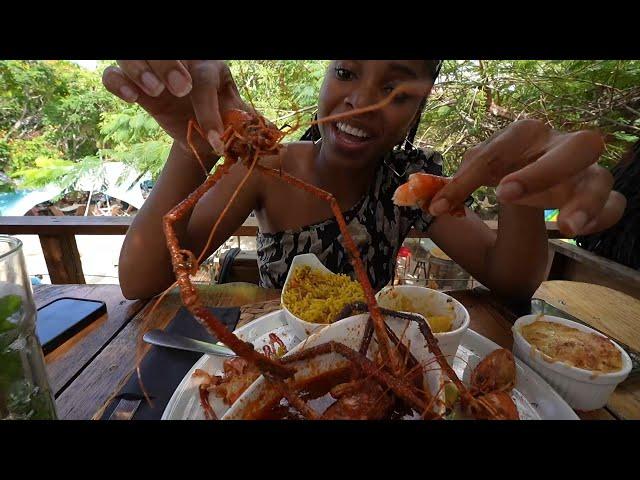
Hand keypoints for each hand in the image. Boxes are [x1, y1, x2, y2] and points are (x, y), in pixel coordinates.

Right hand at [102, 60, 247, 154]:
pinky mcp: (132, 84)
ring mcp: (152, 71)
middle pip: (165, 50)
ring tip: (155, 92)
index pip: (205, 79)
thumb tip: (273, 133)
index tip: (215, 138)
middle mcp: (179, 62)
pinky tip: (132, 98)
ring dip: (141, 70)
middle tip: (179, 90)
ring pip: (133, 55)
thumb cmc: (219, 118)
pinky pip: (113, 74)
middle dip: (169, 65)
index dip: (209, 109)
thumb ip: (250, 123)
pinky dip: (118, 82)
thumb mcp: (234, 119)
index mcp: (209, 67)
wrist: (198, 128)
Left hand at [429, 119, 626, 236]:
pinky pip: (615, 206)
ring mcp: (584, 177)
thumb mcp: (466, 207)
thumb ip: (449, 200)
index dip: (467, 176)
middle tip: (505, 194)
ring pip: (601, 176)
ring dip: (583, 200)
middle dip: (539, 170)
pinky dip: (602, 217)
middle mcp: (559, 153)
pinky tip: (575, 233)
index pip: (499, 150)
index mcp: (524, 144)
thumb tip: (424, 199)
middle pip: (571, 144)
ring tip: (564, 225)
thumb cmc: (494, 209)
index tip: (439, 206)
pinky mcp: (600, 203)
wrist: (519, 241)